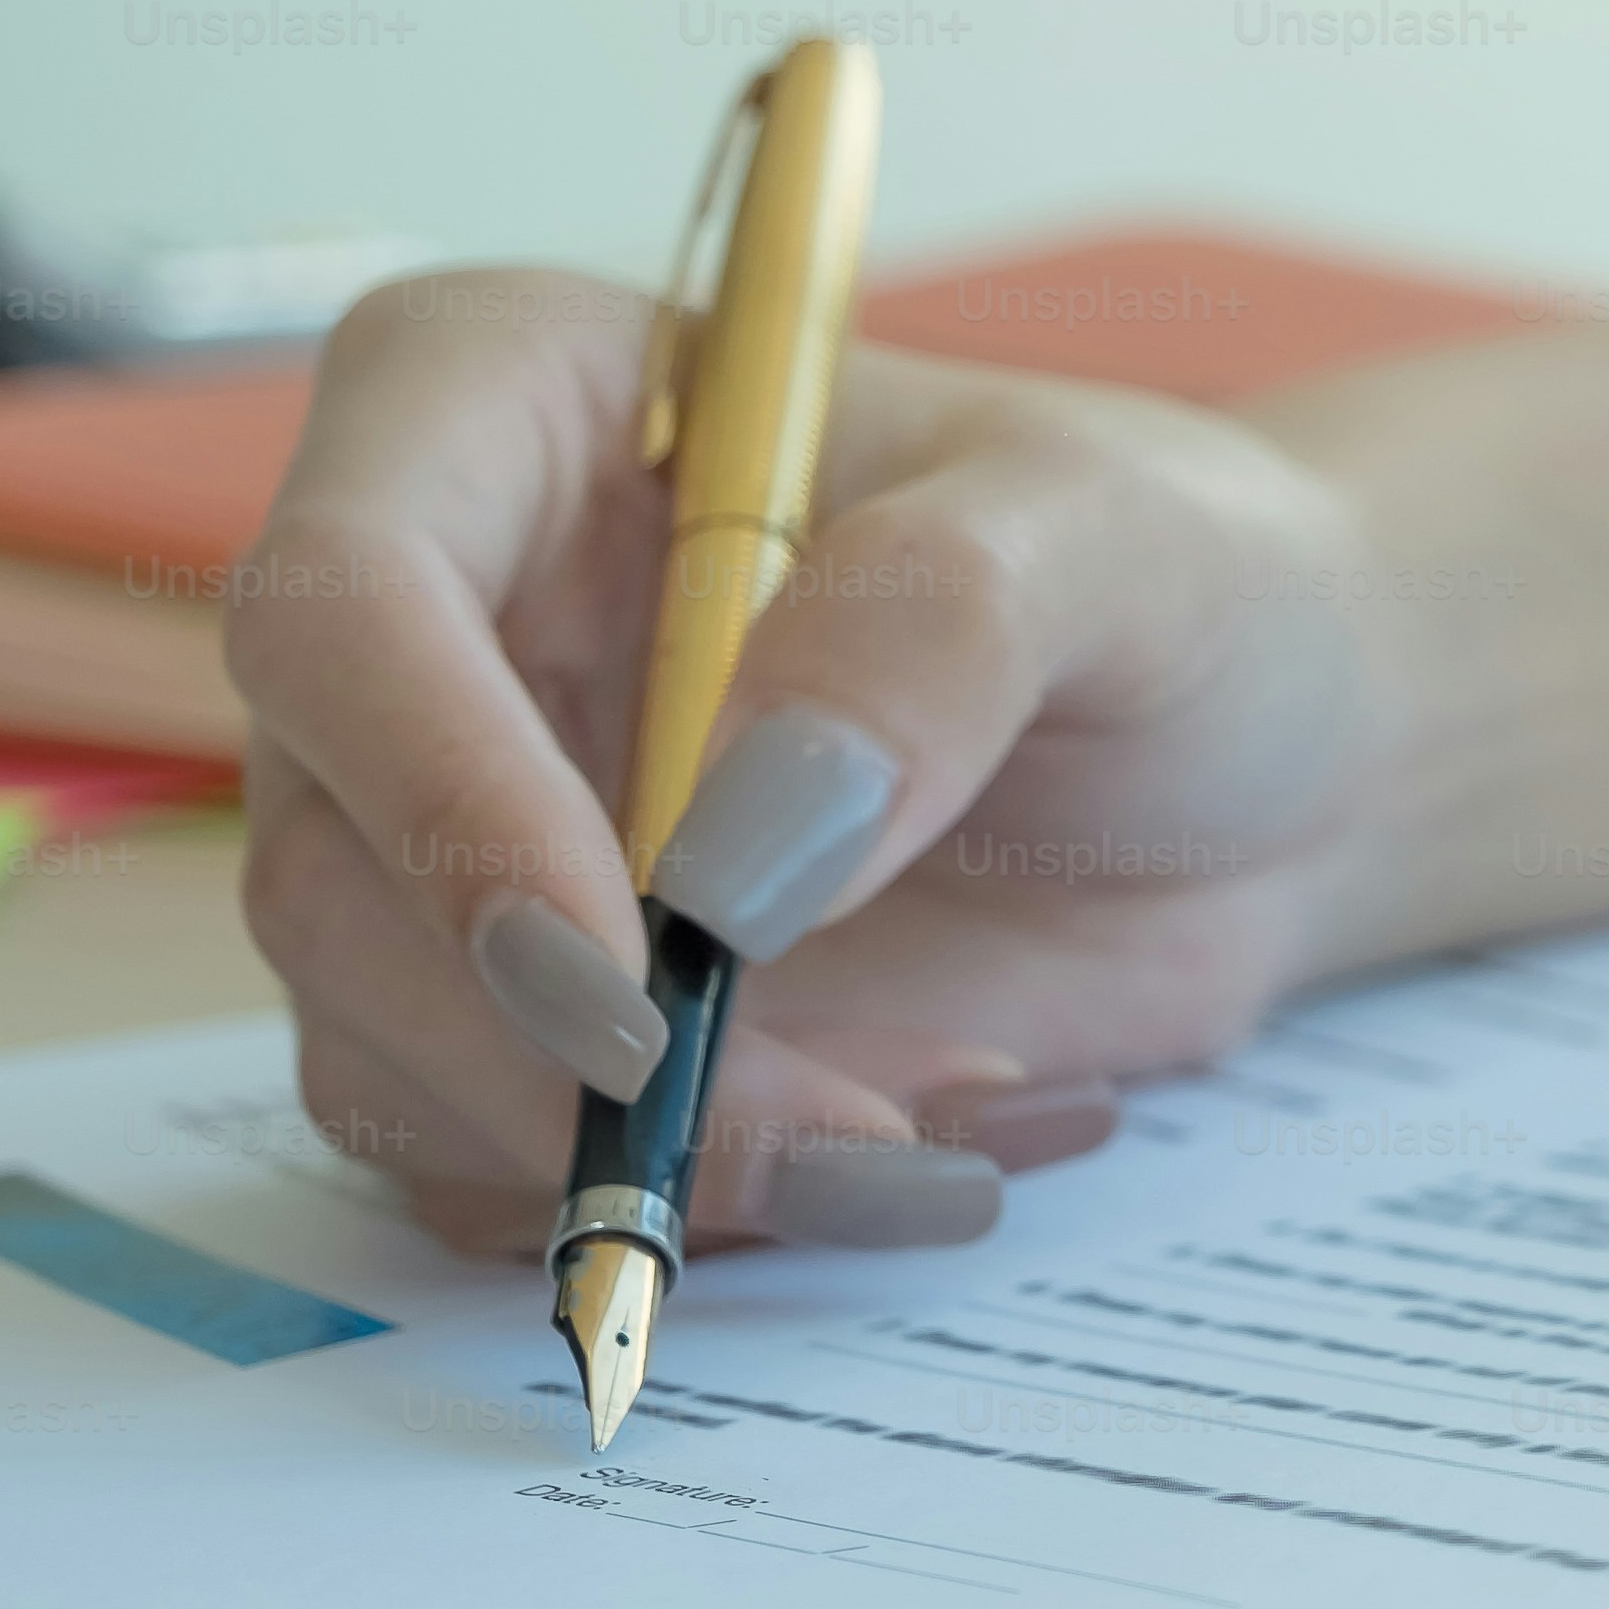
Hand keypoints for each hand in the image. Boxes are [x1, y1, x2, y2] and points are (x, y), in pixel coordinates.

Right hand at [230, 268, 1404, 1258]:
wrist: (1276, 758)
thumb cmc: (1189, 579)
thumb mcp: (1128, 542)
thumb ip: (944, 630)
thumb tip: (727, 862)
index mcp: (518, 410)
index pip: (342, 595)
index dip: (438, 798)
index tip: (633, 966)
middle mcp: (446, 631)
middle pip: (332, 878)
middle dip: (561, 1051)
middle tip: (828, 1119)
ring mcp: (474, 837)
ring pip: (398, 1059)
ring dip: (660, 1152)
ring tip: (946, 1119)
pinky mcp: (545, 1011)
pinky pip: (524, 1167)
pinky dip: (721, 1199)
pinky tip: (945, 1136)